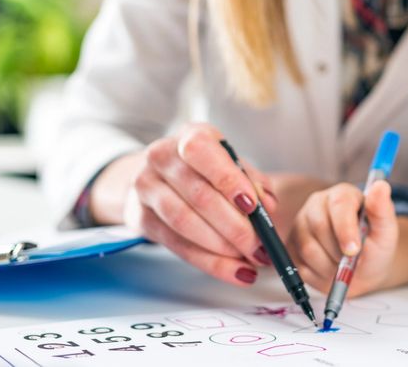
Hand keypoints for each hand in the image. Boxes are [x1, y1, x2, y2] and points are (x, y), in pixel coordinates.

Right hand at [88, 123, 278, 286]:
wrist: (156, 174)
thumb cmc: (204, 168)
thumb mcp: (229, 163)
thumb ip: (252, 181)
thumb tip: (268, 207)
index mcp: (189, 136)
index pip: (202, 152)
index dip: (228, 180)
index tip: (253, 206)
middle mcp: (162, 157)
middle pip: (198, 195)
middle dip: (235, 227)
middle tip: (260, 247)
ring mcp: (146, 187)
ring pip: (184, 222)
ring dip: (221, 249)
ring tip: (249, 261)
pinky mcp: (139, 218)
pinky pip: (176, 245)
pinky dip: (208, 262)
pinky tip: (233, 271)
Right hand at [290, 181, 397, 296]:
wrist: (363, 272)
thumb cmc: (375, 248)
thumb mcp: (386, 231)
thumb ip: (383, 210)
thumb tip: (381, 186)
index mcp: (342, 195)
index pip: (339, 204)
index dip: (345, 229)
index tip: (354, 250)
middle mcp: (317, 205)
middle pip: (319, 226)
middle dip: (338, 251)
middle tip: (352, 262)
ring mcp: (301, 224)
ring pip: (308, 248)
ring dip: (329, 266)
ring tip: (342, 265)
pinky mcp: (291, 245)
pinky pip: (299, 264)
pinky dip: (317, 274)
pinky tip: (329, 269)